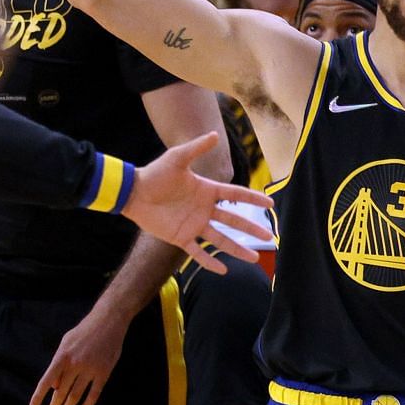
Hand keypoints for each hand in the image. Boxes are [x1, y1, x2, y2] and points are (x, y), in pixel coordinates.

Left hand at [30, 303, 128, 404]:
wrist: (108, 321)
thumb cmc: (84, 332)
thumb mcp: (66, 342)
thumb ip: (59, 364)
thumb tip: (55, 386)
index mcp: (62, 355)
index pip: (47, 380)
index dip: (38, 396)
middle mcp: (75, 364)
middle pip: (62, 391)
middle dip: (56, 404)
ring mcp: (90, 369)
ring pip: (76, 395)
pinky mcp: (104, 373)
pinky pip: (93, 395)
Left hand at [122, 133, 274, 273]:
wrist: (134, 193)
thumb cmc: (155, 174)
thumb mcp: (177, 158)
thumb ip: (196, 148)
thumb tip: (215, 134)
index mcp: (207, 191)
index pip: (235, 196)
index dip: (253, 199)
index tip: (270, 204)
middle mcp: (204, 209)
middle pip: (233, 221)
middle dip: (251, 229)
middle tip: (269, 236)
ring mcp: (194, 225)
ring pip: (221, 240)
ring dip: (237, 249)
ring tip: (254, 258)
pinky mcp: (181, 237)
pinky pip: (198, 252)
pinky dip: (209, 261)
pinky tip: (223, 270)